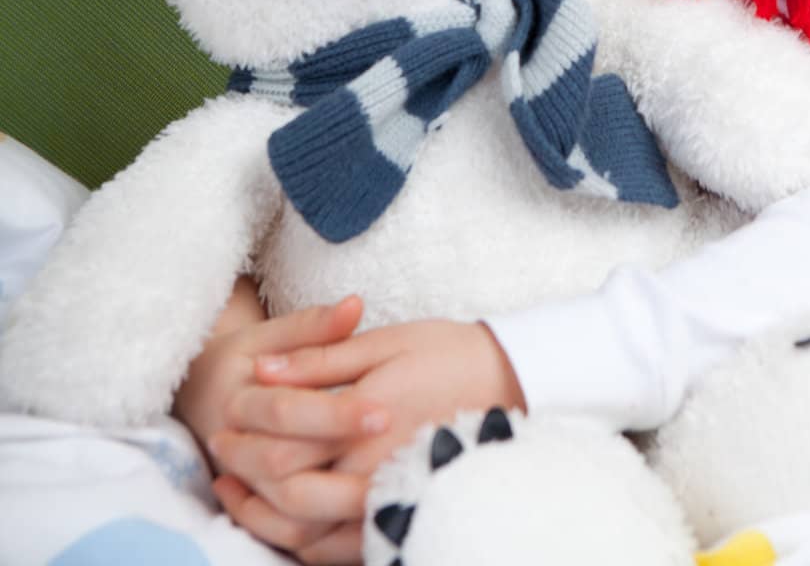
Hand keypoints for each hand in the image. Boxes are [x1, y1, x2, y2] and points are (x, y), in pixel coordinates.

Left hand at [210, 314, 526, 564]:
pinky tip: (280, 520)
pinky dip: (300, 542)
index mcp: (368, 418)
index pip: (285, 442)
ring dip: (262, 515)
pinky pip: (338, 550)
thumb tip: (262, 370)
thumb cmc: (445, 352)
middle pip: (288, 492)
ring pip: (307, 532)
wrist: (509, 381)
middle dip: (245, 475)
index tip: (223, 421)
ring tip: (235, 491)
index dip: (246, 435)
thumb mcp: (383, 343)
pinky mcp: (399, 517)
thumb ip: (320, 358)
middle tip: (221, 451)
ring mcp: (389, 499)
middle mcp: (376, 467)